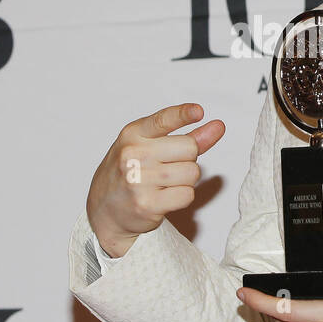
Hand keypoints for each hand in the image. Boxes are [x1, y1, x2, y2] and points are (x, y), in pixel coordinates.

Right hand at [86, 103, 224, 258]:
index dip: (183, 114)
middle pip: (190, 148)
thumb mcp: (149, 147)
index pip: (163, 119)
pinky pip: (187, 195)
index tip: (198, 112)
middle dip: (188, 159)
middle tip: (169, 167)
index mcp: (133, 134)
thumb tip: (218, 126)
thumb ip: (185, 137)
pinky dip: (182, 197)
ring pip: (192, 173)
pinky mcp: (147, 204)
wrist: (104, 209)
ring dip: (186, 180)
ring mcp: (138, 179)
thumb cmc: (130, 173)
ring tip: (165, 183)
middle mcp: (133, 154)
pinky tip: (165, 197)